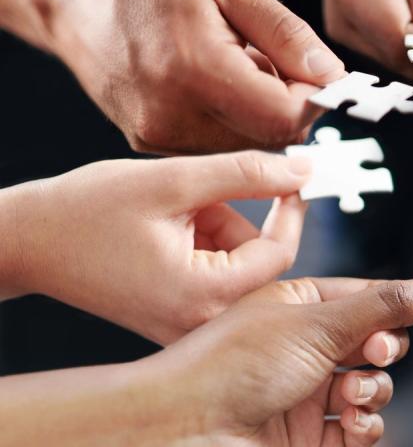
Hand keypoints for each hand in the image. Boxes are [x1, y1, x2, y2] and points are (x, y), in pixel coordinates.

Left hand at [0, 276, 412, 445]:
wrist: (184, 431)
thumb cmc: (230, 365)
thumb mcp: (320, 322)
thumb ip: (390, 306)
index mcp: (302, 306)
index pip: (377, 298)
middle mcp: (307, 349)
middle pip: (381, 345)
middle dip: (387, 351)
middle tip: (372, 353)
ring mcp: (309, 394)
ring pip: (376, 389)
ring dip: (374, 391)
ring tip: (350, 394)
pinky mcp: (310, 437)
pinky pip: (362, 429)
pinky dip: (365, 427)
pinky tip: (351, 422)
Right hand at [4, 151, 312, 343]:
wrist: (26, 240)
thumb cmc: (85, 211)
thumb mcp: (174, 180)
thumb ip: (246, 174)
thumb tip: (302, 170)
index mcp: (203, 296)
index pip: (280, 253)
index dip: (289, 207)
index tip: (288, 175)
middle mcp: (199, 322)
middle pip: (260, 259)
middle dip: (237, 215)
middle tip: (197, 193)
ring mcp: (187, 324)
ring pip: (237, 261)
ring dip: (218, 225)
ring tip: (170, 210)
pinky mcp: (176, 316)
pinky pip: (215, 272)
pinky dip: (202, 241)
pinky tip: (164, 227)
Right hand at [50, 0, 344, 152]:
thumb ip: (288, 37)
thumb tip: (332, 78)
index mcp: (195, 70)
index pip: (286, 118)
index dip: (314, 99)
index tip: (319, 74)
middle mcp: (172, 115)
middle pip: (269, 138)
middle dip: (290, 105)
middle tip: (278, 61)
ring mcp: (157, 135)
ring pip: (246, 145)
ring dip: (260, 112)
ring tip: (239, 65)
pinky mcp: (149, 143)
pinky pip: (215, 143)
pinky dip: (232, 118)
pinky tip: (215, 82)